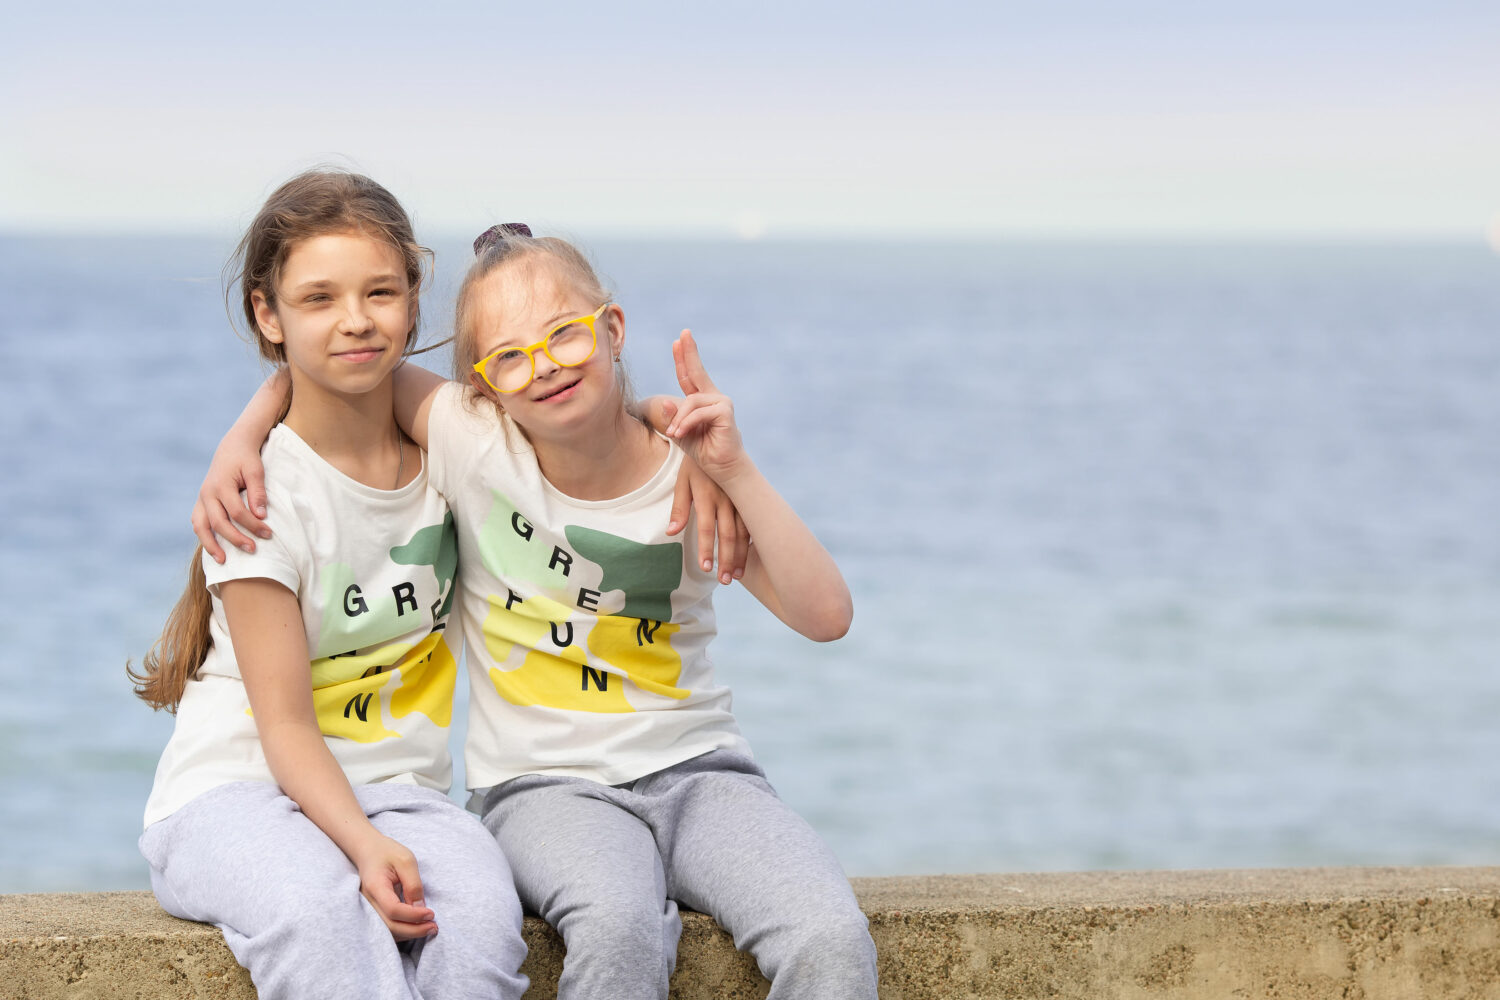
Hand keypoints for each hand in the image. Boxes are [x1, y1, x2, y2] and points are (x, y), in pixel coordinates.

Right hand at [192, 435, 269, 562]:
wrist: (232, 447)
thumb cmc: (246, 459)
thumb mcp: (256, 470)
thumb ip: (257, 492)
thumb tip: (261, 515)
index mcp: (220, 485)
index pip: (236, 511)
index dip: (252, 524)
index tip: (268, 534)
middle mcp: (207, 493)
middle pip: (218, 522)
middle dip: (235, 538)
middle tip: (253, 549)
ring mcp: (202, 498)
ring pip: (201, 526)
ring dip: (211, 544)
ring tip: (223, 561)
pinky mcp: (201, 502)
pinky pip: (198, 522)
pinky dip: (204, 536)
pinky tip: (214, 548)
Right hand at [354, 835, 436, 940]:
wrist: (368, 851)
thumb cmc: (387, 852)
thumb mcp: (406, 860)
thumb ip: (413, 884)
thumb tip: (421, 907)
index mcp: (376, 887)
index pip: (393, 909)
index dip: (413, 915)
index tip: (431, 913)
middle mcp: (369, 902)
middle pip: (390, 926)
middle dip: (414, 930)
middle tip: (434, 927)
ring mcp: (369, 909)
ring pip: (388, 931)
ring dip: (410, 933)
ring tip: (430, 928)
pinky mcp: (374, 911)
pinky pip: (387, 927)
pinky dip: (403, 931)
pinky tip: (418, 926)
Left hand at [662, 331, 746, 485]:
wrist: (723, 468)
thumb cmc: (704, 451)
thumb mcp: (681, 433)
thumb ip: (672, 419)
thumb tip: (665, 402)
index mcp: (702, 401)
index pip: (689, 377)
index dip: (684, 359)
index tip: (678, 340)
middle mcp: (713, 397)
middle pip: (696, 372)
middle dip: (689, 353)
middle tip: (683, 334)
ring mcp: (721, 402)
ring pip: (690, 401)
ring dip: (679, 419)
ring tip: (674, 433)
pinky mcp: (725, 411)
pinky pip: (698, 412)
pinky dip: (687, 423)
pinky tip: (680, 433)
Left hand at [668, 456, 748, 584]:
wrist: (714, 441)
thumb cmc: (693, 466)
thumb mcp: (682, 482)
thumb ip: (679, 508)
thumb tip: (671, 532)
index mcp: (707, 495)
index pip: (706, 528)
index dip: (706, 549)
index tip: (705, 568)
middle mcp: (726, 498)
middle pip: (728, 534)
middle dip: (727, 559)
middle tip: (725, 580)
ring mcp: (739, 499)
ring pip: (743, 531)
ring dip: (741, 554)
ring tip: (737, 575)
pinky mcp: (746, 498)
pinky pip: (751, 523)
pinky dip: (751, 542)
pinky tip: (751, 558)